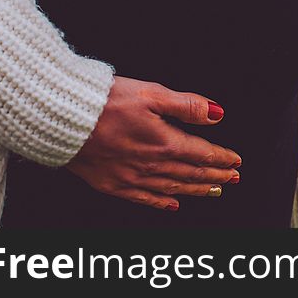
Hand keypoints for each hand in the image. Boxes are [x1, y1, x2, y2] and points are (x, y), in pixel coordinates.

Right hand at [66, 75, 241, 211]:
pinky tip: (173, 204)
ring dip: (196, 190)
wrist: (61, 118)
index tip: (236, 160)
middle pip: (191, 174)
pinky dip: (163, 203)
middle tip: (232, 178)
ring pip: (173, 188)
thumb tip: (217, 114)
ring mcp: (131, 178)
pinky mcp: (111, 184)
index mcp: (163, 142)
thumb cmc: (104, 101)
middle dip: (215, 176)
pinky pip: (144, 199)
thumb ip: (187, 105)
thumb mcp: (151, 93)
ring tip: (214, 190)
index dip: (222, 158)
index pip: (202, 154)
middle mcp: (150, 165)